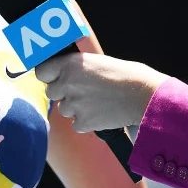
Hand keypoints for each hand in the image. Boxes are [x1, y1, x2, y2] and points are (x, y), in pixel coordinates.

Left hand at [34, 53, 167, 132]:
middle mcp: (68, 83)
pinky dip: (87, 122)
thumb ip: (78, 68)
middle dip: (64, 94)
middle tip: (84, 92)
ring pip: (64, 110)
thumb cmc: (128, 76)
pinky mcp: (83, 122)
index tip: (55, 78)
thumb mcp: (99, 62)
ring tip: (98, 102)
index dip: (49, 76)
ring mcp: (74, 104)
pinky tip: (103, 113)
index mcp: (71, 64)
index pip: (42, 72)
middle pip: (52, 93)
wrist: (145, 97)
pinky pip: (77, 124)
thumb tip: (66, 73)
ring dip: (77, 108)